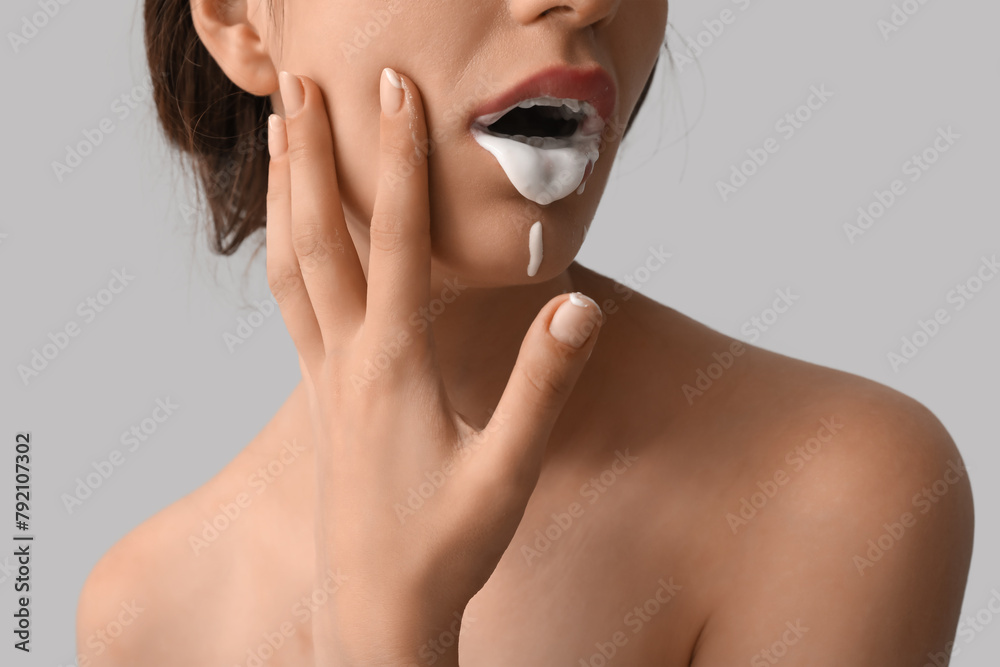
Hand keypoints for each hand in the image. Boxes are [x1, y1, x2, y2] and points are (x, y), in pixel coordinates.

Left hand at [265, 67, 602, 665]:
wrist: (377, 611)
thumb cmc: (447, 546)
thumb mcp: (508, 470)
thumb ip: (543, 385)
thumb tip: (578, 305)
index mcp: (393, 366)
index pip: (395, 240)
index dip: (396, 162)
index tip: (393, 92)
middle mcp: (346, 361)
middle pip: (317, 238)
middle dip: (310, 155)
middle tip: (300, 84)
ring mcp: (323, 378)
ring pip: (290, 269)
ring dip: (283, 198)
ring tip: (276, 137)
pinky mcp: (319, 398)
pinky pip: (291, 309)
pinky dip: (285, 255)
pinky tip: (292, 238)